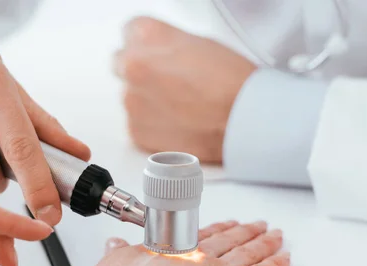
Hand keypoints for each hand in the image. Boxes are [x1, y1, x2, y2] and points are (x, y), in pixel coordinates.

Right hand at [0, 221, 288, 265]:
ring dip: (266, 244)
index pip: (205, 234)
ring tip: (277, 238)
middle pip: (233, 240)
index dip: (220, 228)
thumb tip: (115, 244)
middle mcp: (202, 257)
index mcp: (177, 249)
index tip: (228, 224)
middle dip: (248, 231)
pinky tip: (284, 260)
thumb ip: (119, 253)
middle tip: (260, 225)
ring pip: (251, 254)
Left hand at [114, 17, 255, 162]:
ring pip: (132, 98)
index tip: (159, 56)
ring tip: (183, 107)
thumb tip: (160, 55)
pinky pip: (139, 126)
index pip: (129, 33)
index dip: (149, 46)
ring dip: (149, 102)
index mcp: (147, 35)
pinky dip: (154, 126)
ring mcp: (132, 101)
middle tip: (173, 84)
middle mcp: (133, 66)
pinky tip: (180, 124)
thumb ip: (168, 46)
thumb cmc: (233, 83)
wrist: (243, 121)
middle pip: (123, 64)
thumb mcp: (200, 42)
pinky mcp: (137, 131)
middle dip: (143, 73)